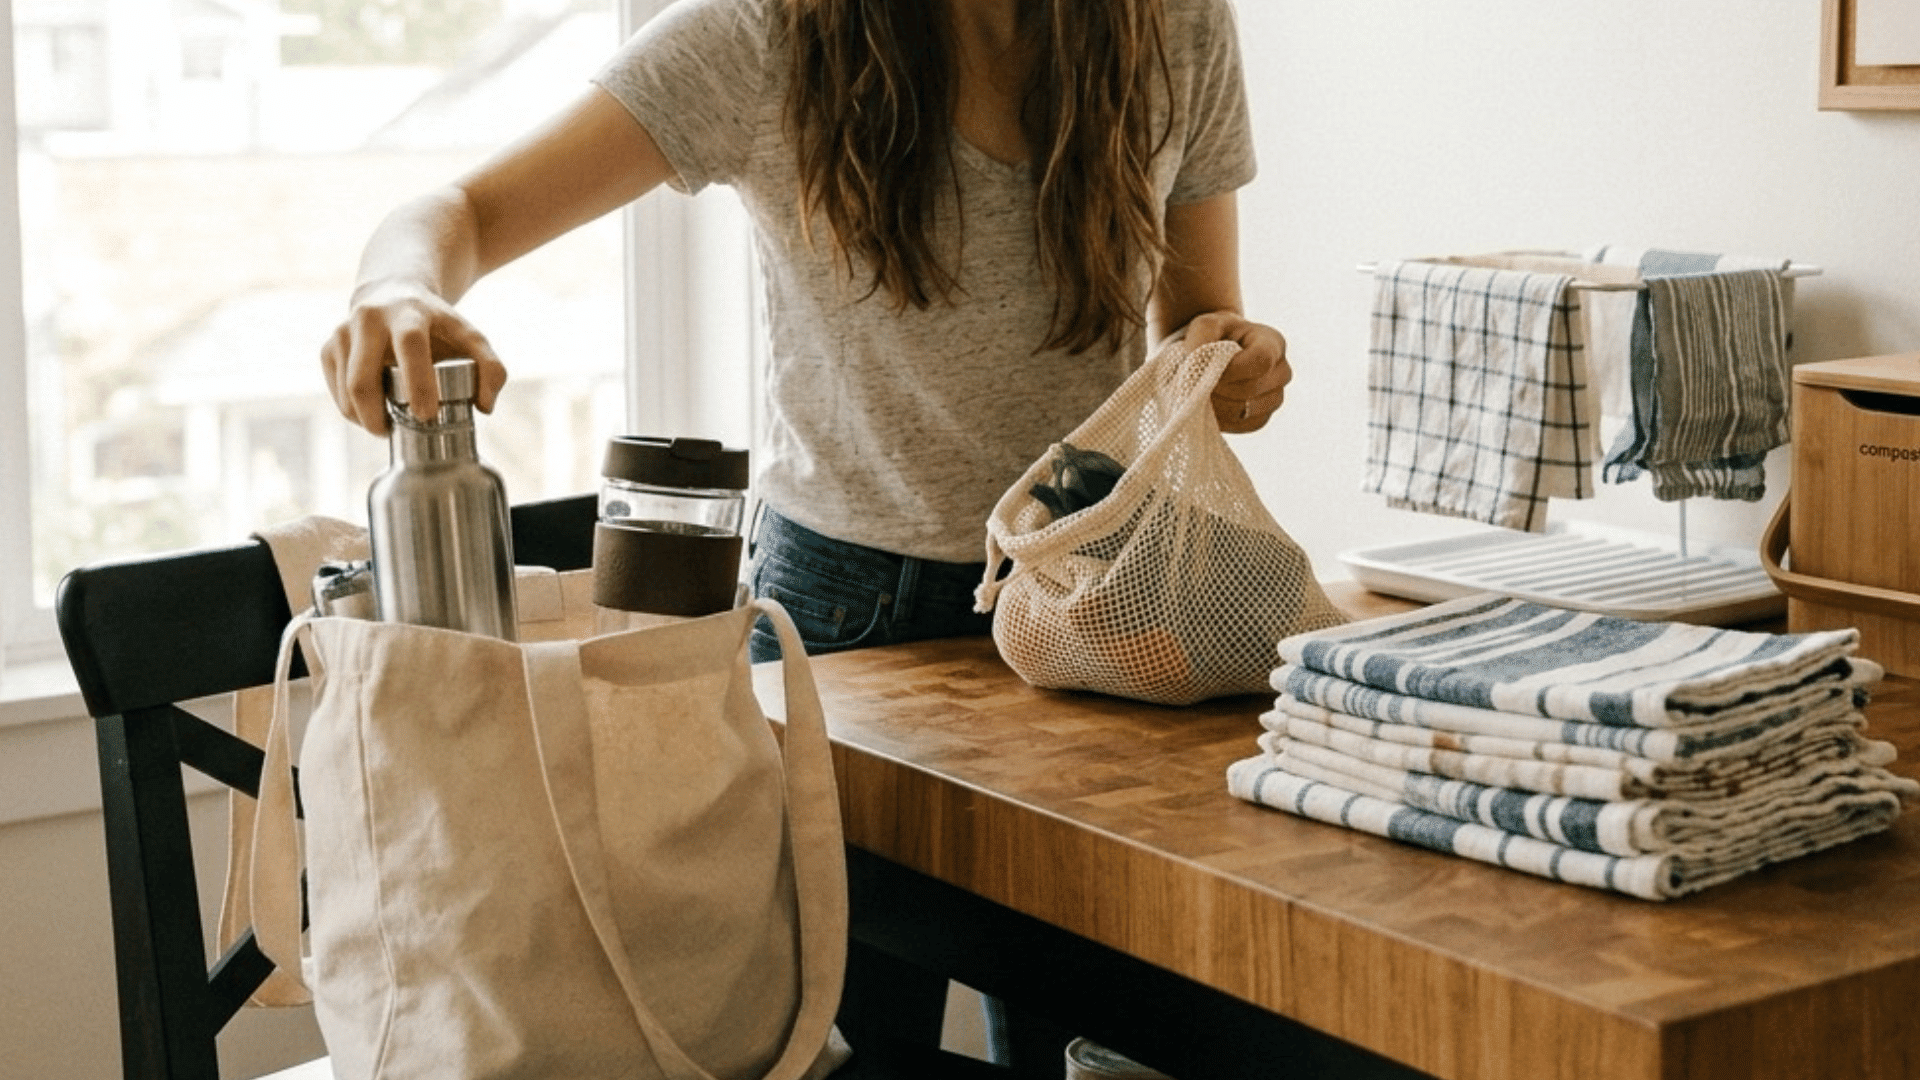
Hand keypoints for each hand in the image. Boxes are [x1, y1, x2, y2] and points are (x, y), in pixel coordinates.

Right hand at [320, 281, 506, 435]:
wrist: (392, 293)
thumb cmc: (437, 326)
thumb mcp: (470, 337)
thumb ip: (492, 368)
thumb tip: (485, 407)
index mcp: (409, 313)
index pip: (410, 345)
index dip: (418, 383)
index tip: (426, 415)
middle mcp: (370, 318)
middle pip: (362, 379)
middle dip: (378, 416)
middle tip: (398, 433)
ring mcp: (343, 332)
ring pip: (347, 392)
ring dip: (366, 419)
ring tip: (388, 424)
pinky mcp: (328, 347)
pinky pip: (337, 393)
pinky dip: (354, 413)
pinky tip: (373, 412)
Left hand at [1182, 312, 1290, 433]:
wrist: (1217, 353)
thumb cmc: (1214, 335)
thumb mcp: (1205, 324)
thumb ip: (1201, 336)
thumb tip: (1199, 366)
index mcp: (1273, 343)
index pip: (1260, 361)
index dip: (1231, 370)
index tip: (1205, 369)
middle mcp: (1281, 371)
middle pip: (1249, 390)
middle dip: (1216, 389)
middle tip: (1193, 384)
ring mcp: (1275, 397)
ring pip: (1244, 411)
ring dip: (1215, 406)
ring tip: (1198, 393)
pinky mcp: (1262, 418)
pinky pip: (1241, 425)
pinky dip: (1220, 419)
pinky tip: (1208, 406)